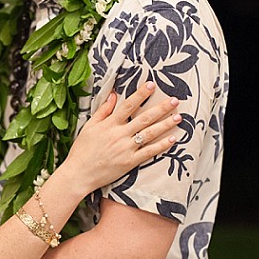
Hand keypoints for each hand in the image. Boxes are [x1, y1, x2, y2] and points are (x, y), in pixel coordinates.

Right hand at [62, 81, 181, 191]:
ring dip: (165, 125)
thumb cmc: (82, 150)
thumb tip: (114, 94)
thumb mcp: (89, 126)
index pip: (128, 105)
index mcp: (109, 124)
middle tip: (175, 100)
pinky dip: (161, 146)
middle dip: (161, 108)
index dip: (141, 94)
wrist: (79, 174)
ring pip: (150, 134)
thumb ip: (103, 110)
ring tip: (178, 117)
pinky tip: (172, 139)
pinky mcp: (130, 162)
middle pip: (144, 118)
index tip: (152, 84)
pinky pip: (149, 152)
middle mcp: (120, 135)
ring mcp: (126, 149)